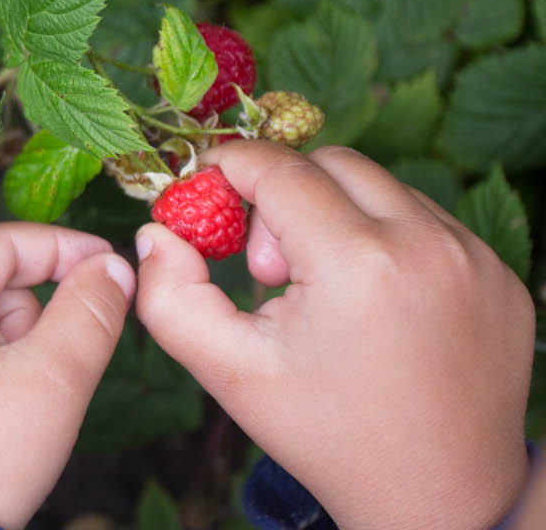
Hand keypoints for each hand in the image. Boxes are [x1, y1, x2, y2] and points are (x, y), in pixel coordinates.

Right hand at [133, 141, 535, 529]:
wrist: (438, 498)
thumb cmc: (327, 434)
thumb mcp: (227, 370)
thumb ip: (169, 294)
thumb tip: (157, 231)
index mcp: (357, 264)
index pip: (277, 167)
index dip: (227, 168)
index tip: (204, 193)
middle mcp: (428, 246)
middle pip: (331, 163)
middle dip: (284, 195)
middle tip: (270, 266)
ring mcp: (476, 260)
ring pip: (383, 189)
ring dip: (340, 217)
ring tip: (325, 290)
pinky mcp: (504, 277)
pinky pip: (430, 224)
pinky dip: (389, 242)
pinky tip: (374, 303)